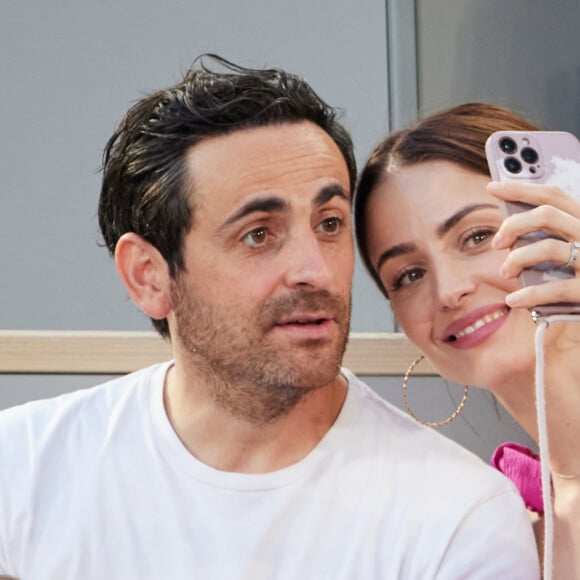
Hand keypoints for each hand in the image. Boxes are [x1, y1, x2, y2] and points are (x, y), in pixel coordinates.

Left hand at [488, 180, 579, 308]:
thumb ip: (553, 233)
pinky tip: (513, 300)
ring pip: (548, 247)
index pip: (554, 195)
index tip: (494, 187)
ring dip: (517, 260)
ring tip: (505, 273)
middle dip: (514, 225)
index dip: (521, 189)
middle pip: (547, 215)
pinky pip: (556, 288)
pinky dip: (529, 294)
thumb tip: (512, 226)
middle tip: (497, 243)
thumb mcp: (576, 244)